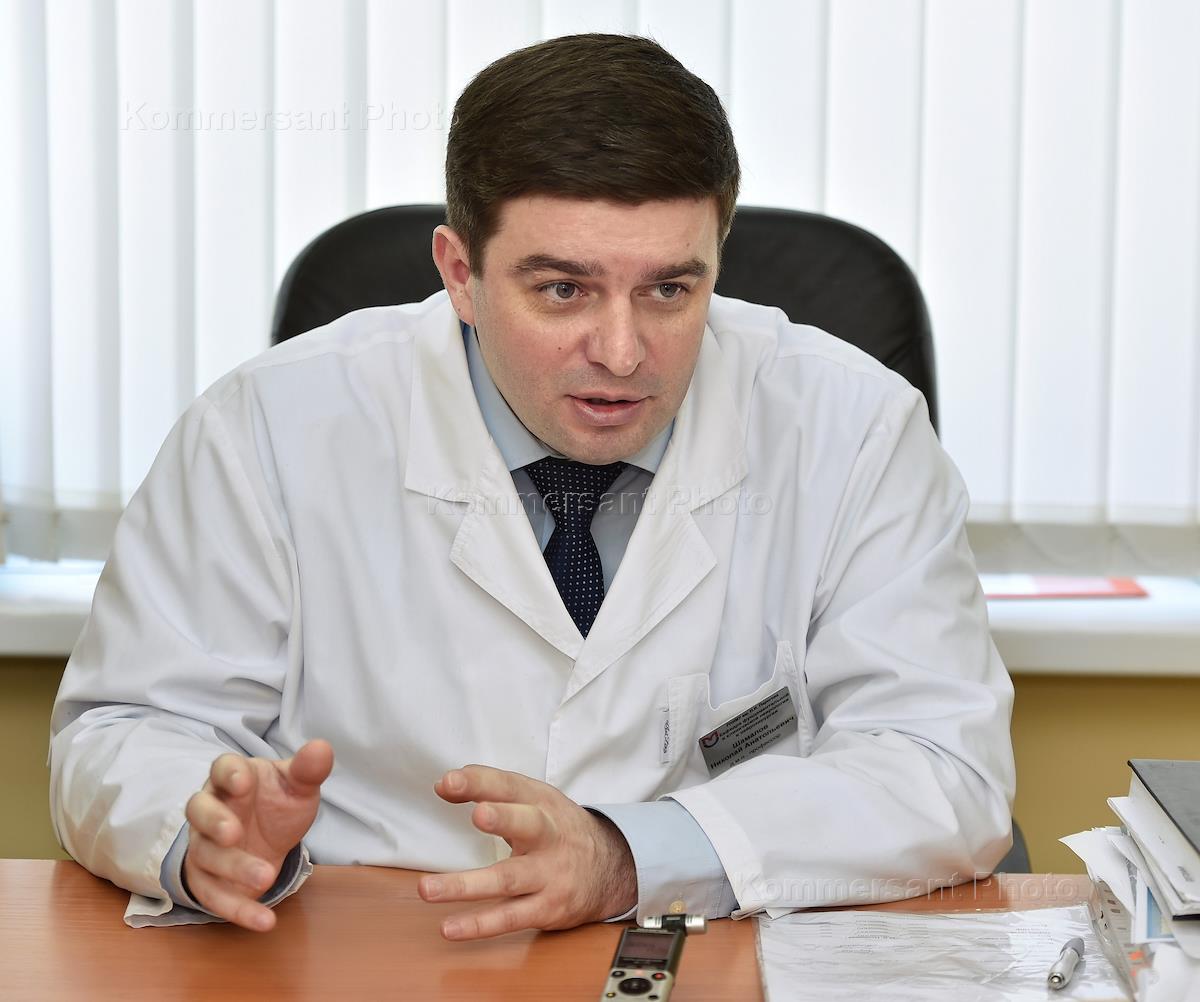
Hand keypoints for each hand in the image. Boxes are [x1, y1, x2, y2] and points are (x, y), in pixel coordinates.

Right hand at [182, 738, 332, 931]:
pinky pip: (214, 896)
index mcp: (233, 778)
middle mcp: (211, 809)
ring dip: (232, 868)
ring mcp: (204, 844)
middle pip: (198, 810)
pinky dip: (237, 909)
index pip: (222, 768)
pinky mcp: (206, 878)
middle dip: (213, 821)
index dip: (229, 774)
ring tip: (266, 876)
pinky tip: (265, 921)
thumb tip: (322, 748)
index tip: (243, 782)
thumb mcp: (298, 787)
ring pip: (206, 855)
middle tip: (233, 833)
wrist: (269, 835)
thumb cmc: (278, 802)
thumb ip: (307, 770)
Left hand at [417, 764, 636, 939]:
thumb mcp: (533, 801)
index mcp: (543, 803)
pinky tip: (451, 927)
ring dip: (467, 885)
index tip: (448, 782)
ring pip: (509, 879)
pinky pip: (511, 918)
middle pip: (530, 826)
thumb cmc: (558, 829)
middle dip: (505, 819)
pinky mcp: (547, 908)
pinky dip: (480, 925)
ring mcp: (549, 875)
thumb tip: (445, 784)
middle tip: (479, 814)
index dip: (481, 783)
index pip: (511, 787)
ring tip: (428, 889)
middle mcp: (549, 836)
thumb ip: (490, 789)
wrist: (611, 869)